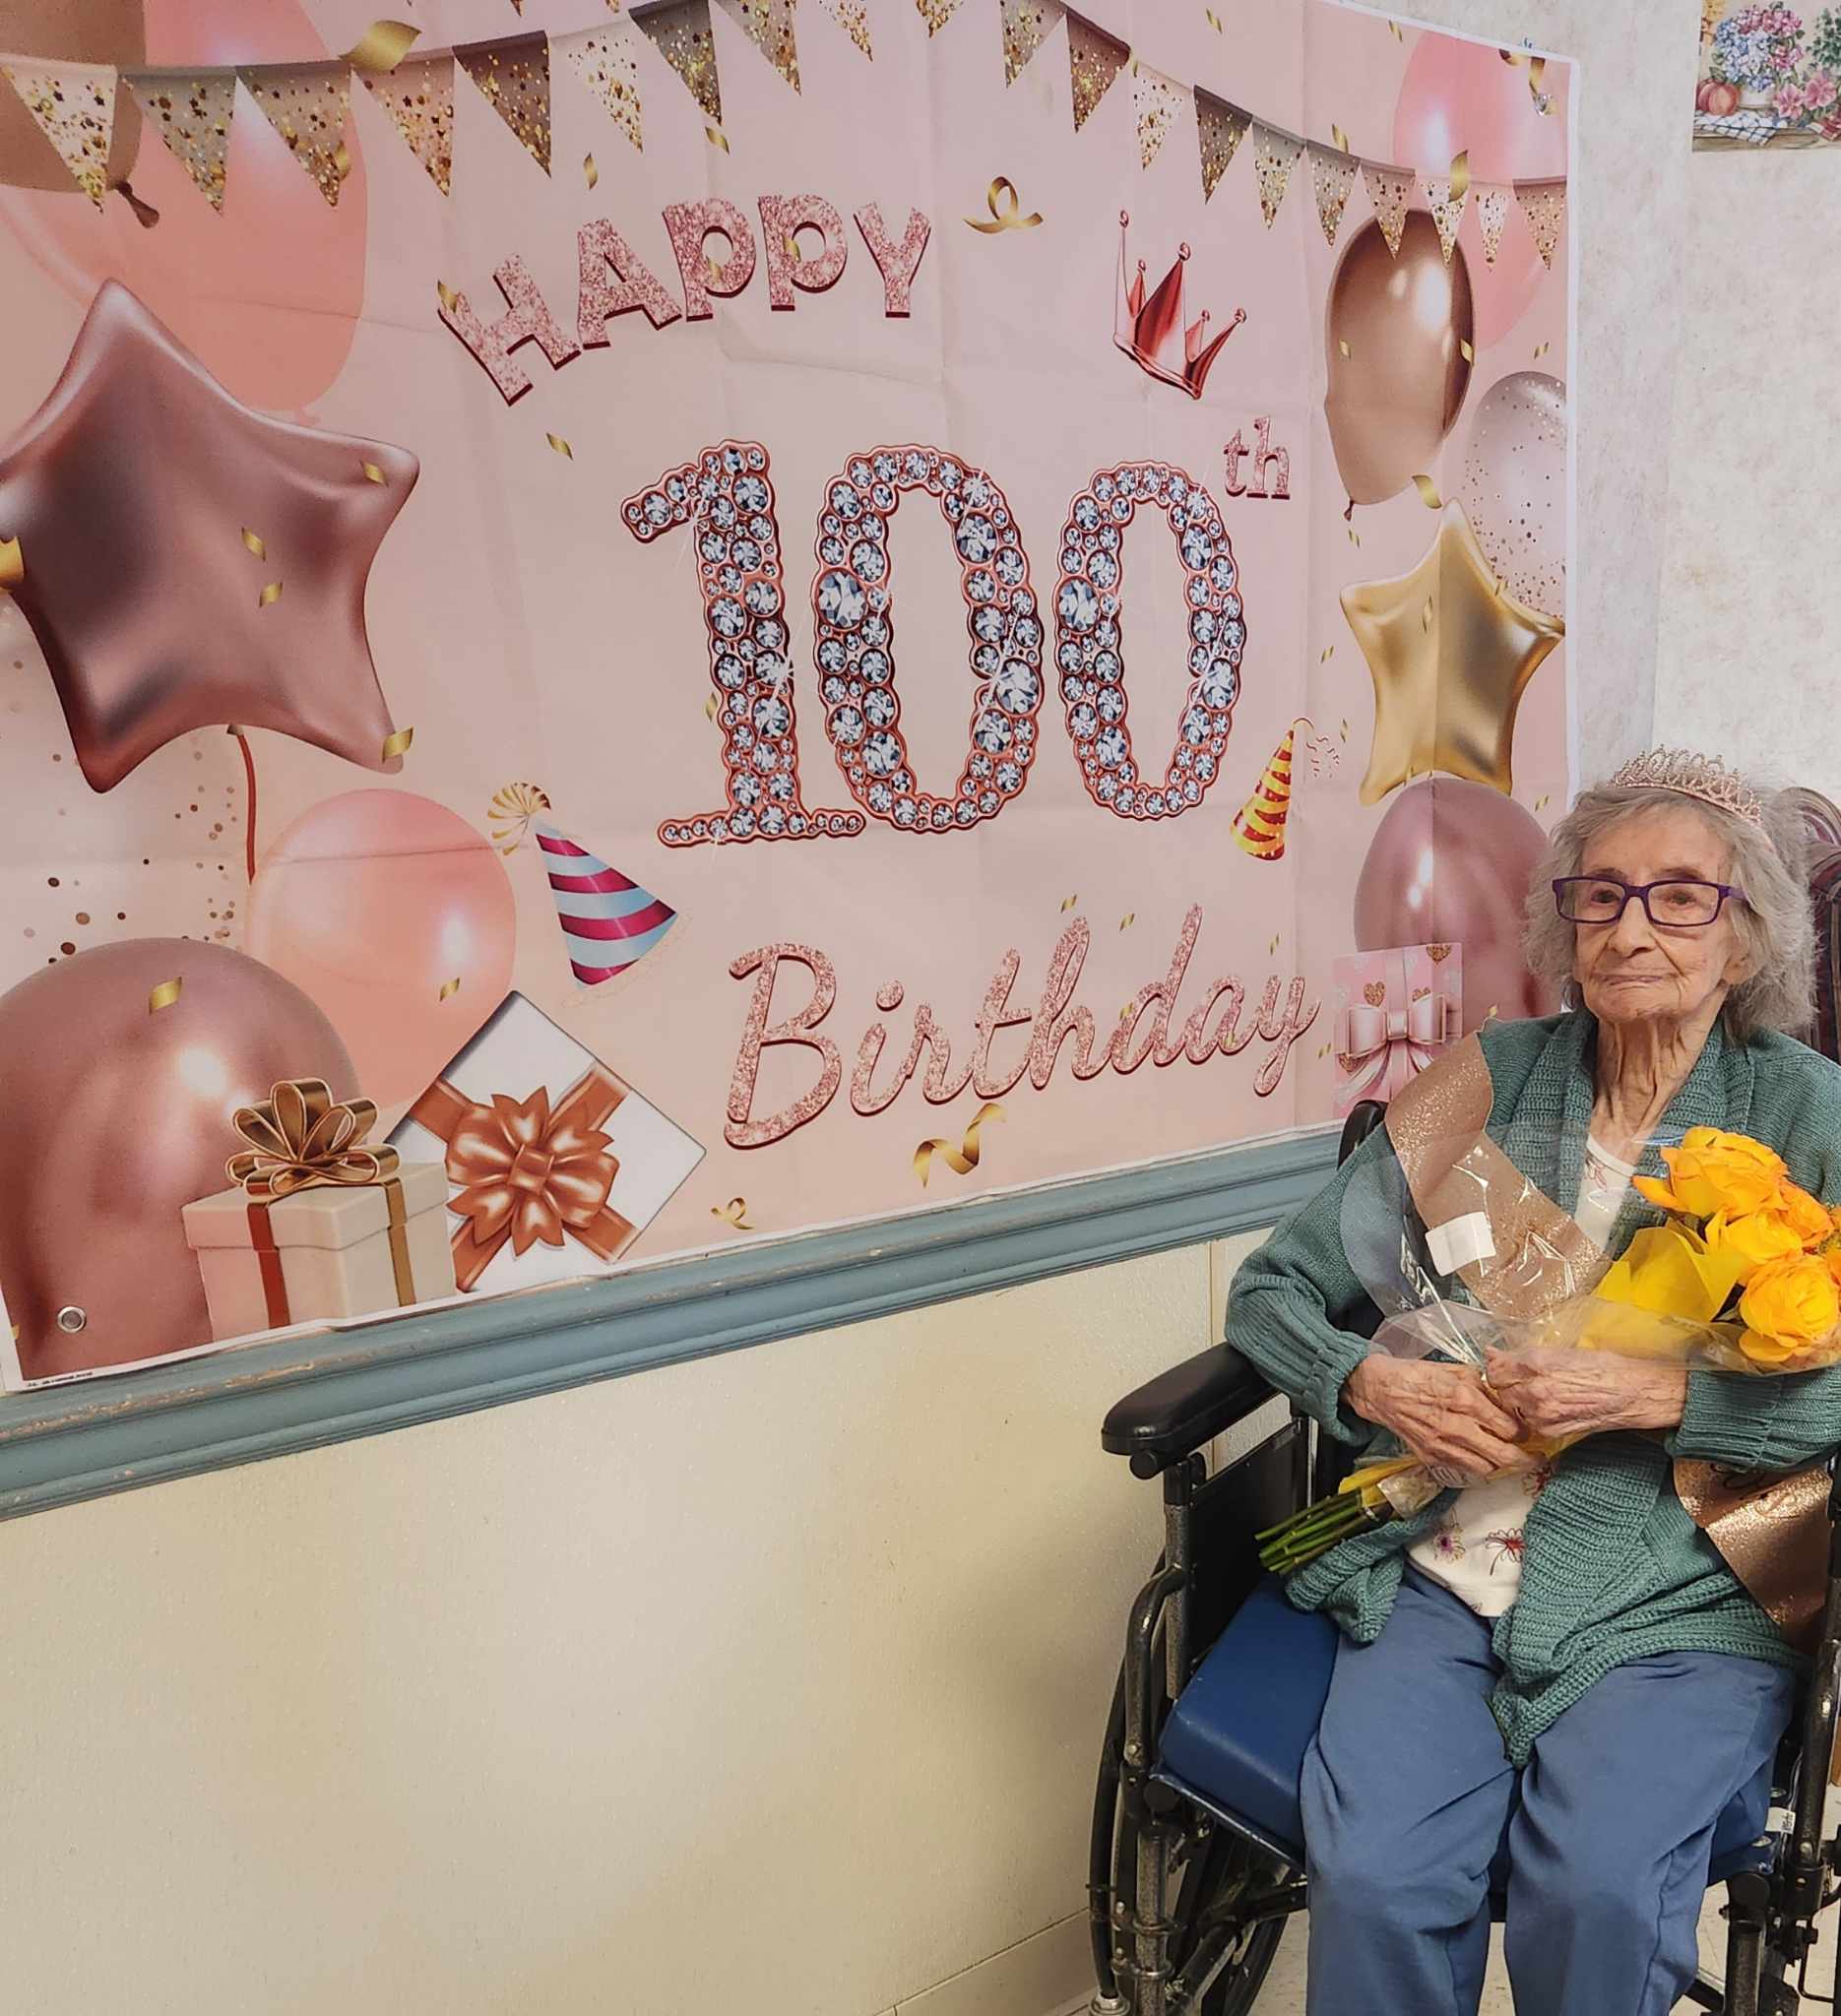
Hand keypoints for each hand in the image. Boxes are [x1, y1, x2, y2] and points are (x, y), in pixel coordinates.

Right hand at [1344, 1355, 1525, 1481]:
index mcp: (1465, 1399)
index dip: (1524, 1432)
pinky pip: (1465, 1469)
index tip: (1528, 1431)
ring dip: (1501, 1464)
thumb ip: (1484, 1387)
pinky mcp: (1432, 1457)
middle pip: (1503, 1455)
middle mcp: (1456, 1426)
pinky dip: (1479, 1465)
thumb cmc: (1417, 1376)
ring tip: (1509, 1457)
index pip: (1509, 1427)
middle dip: (1526, 1460)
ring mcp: (1443, 1445)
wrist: (1381, 1390)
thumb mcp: (1456, 1370)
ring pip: (1487, 1468)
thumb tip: (1507, 1400)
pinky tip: (1482, 1456)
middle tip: (1536, 1458)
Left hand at [1484, 1348, 1687, 1439]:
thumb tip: (1495, 1354)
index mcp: (1537, 1363)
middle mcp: (1535, 1389)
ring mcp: (1542, 1414)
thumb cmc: (1604, 1367)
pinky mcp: (1550, 1431)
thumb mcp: (1563, 1351)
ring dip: (1517, 1402)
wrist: (1634, 1393)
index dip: (1496, 1367)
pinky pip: (1528, 1423)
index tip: (1502, 1365)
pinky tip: (1549, 1407)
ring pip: (1510, 1408)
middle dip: (1505, 1385)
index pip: (1494, 1368)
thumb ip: (1525, 1355)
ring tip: (1538, 1394)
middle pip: (1498, 1389)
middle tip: (1520, 1380)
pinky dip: (1531, 1416)